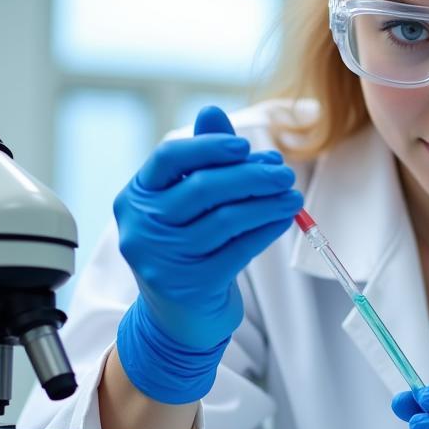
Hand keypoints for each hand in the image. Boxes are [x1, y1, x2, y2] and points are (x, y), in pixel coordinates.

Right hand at [113, 106, 302, 402]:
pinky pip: (238, 249)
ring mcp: (162, 259)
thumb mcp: (186, 204)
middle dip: (251, 177)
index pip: (168, 159)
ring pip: (226, 219)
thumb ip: (201, 159)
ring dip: (267, 204)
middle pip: (203, 188)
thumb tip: (211, 111)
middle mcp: (141, 227)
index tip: (245, 147)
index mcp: (136, 197)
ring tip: (293, 197)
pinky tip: (283, 220)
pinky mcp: (189, 286)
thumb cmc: (187, 247)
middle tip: (284, 174)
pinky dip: (265, 231)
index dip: (208, 148)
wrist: (180, 317)